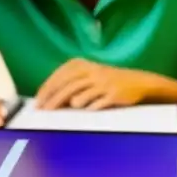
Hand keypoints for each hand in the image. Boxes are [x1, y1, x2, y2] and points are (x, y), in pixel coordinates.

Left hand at [35, 60, 151, 110]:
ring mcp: (104, 83)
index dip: (47, 88)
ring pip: (80, 95)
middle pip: (68, 86)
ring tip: (57, 112)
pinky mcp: (114, 95)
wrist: (137, 81)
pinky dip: (89, 107)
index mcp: (84, 64)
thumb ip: (71, 83)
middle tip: (43, 110)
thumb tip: (50, 97)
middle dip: (52, 99)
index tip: (38, 100)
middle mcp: (93, 72)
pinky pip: (97, 103)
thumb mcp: (89, 74)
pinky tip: (84, 111)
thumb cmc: (107, 80)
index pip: (60, 75)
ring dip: (67, 104)